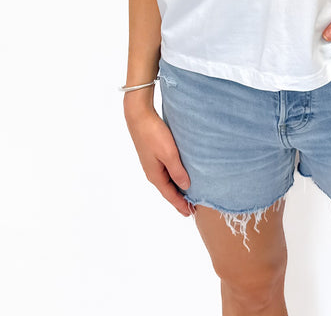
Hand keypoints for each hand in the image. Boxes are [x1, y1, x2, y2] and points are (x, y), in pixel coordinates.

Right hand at [124, 101, 192, 216]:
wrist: (139, 116)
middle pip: (167, 190)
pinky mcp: (153, 154)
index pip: (170, 195)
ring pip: (166, 180)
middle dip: (178, 199)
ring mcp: (151, 163)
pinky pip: (165, 171)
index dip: (180, 204)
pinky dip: (173, 177)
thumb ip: (177, 171)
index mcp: (155, 175)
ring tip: (187, 194)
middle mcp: (152, 172)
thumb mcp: (169, 154)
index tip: (190, 213)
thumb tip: (186, 187)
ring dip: (176, 188)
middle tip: (190, 208)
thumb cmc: (153, 134)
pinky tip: (179, 174)